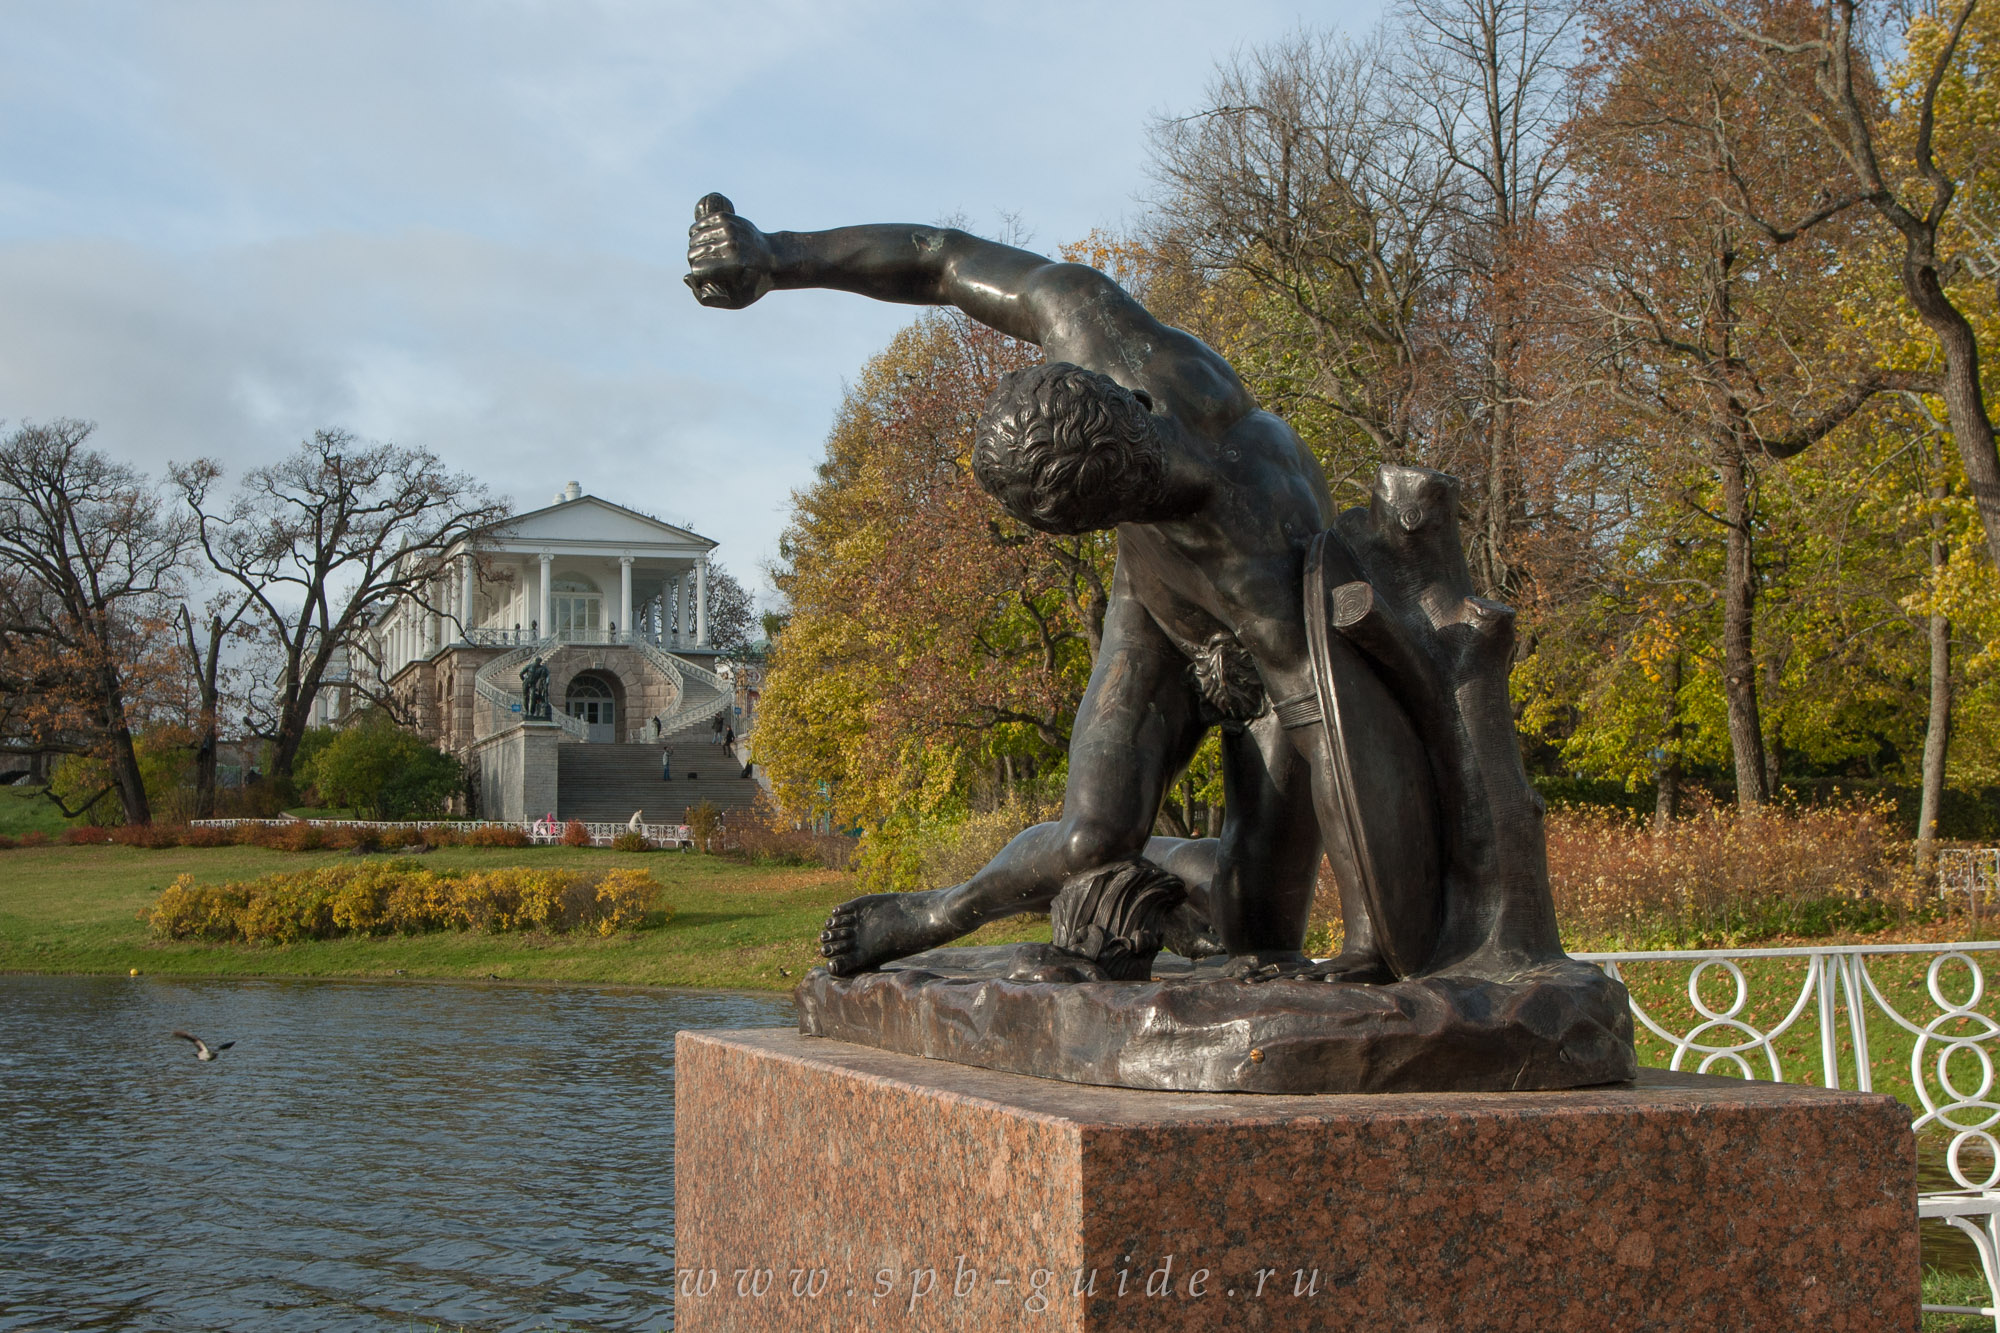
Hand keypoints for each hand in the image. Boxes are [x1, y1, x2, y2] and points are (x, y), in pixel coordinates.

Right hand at [684, 193, 775, 308]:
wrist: (773, 256)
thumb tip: (686, 277)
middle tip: (704, 265)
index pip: (697, 269)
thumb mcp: (737, 300)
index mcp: (735, 264)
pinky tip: (703, 240)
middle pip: (693, 253)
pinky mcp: (726, 218)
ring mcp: (729, 228)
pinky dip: (696, 233)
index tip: (705, 278)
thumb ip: (708, 299)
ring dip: (694, 248)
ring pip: (693, 238)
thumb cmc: (753, 282)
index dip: (697, 276)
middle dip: (694, 262)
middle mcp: (731, 244)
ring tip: (704, 254)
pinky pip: (698, 225)